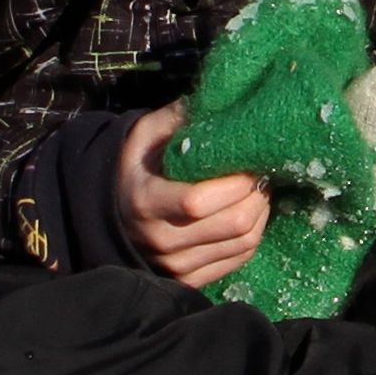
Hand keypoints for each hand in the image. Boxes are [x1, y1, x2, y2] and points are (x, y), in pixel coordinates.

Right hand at [118, 101, 270, 290]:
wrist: (113, 213)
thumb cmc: (138, 165)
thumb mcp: (147, 132)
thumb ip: (180, 116)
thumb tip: (221, 95)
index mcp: (145, 201)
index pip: (198, 200)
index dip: (236, 180)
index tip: (249, 158)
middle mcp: (160, 240)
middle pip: (234, 223)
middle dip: (258, 192)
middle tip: (261, 171)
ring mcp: (176, 265)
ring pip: (245, 241)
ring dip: (262, 211)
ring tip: (257, 189)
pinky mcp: (190, 279)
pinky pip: (240, 258)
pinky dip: (254, 232)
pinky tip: (249, 211)